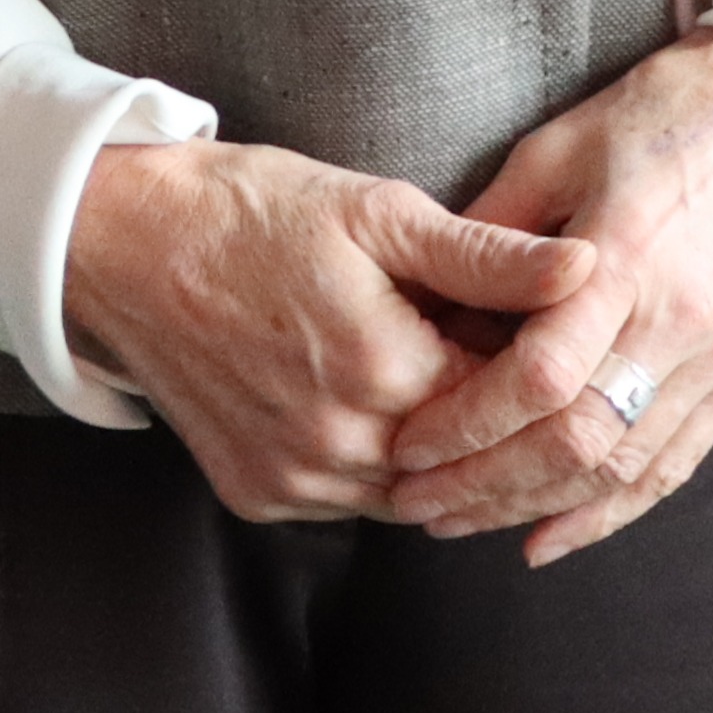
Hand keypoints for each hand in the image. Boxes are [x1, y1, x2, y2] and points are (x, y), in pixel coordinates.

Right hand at [62, 137, 593, 522]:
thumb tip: (587, 269)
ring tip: (417, 364)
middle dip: (483, 410)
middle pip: (463, 457)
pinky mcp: (258, 496)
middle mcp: (339, 448)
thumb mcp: (378, 212)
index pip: (507, 404)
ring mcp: (294, 481)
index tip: (513, 318)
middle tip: (471, 342)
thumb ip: (488, 258)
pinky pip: (348, 499)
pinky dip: (372, 460)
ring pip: (411, 491)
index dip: (524, 361)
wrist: (125, 244)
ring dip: (431, 443)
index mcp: (382, 373)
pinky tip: (362, 398)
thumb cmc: (254, 212)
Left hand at [381, 32, 712, 558]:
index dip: (466, 423)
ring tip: (461, 523)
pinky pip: (672, 466)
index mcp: (624, 255)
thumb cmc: (659, 114)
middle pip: (576, 439)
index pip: (538, 375)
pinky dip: (608, 512)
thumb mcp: (557, 146)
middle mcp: (678, 319)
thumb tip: (423, 305)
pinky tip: (547, 536)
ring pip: (621, 468)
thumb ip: (491, 234)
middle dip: (484, 484)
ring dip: (533, 507)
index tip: (407, 444)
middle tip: (415, 503)